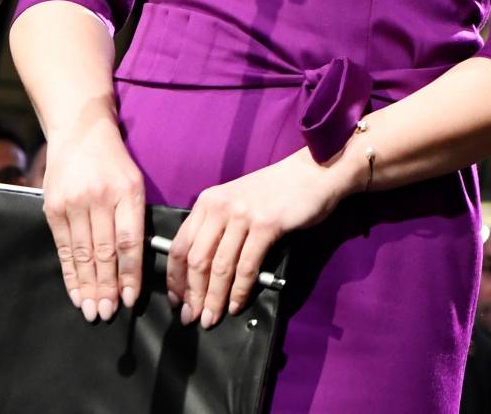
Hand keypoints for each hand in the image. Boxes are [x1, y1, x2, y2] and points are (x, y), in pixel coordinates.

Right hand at [41, 114, 146, 322]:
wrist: (80, 132)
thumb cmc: (115, 163)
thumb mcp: (135, 182)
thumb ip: (136, 217)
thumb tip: (138, 262)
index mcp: (127, 193)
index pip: (129, 241)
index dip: (129, 273)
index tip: (130, 298)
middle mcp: (99, 199)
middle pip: (103, 252)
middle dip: (106, 287)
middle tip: (107, 314)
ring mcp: (73, 204)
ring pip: (81, 254)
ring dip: (87, 286)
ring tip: (92, 310)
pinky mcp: (52, 209)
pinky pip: (62, 248)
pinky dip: (69, 273)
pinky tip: (75, 292)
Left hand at [166, 147, 353, 328]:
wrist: (315, 172)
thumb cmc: (277, 191)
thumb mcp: (237, 203)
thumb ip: (218, 228)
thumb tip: (201, 273)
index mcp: (208, 202)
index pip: (178, 246)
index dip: (175, 279)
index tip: (177, 301)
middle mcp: (220, 207)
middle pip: (196, 260)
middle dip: (193, 295)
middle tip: (193, 318)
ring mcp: (243, 215)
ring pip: (220, 266)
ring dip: (214, 298)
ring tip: (211, 318)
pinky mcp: (267, 225)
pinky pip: (247, 266)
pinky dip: (240, 291)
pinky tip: (237, 304)